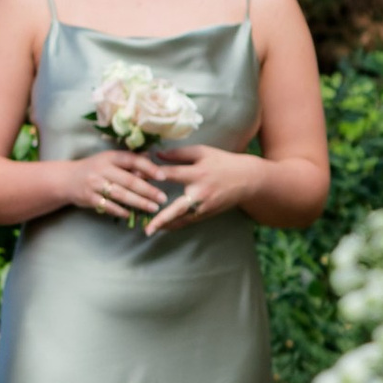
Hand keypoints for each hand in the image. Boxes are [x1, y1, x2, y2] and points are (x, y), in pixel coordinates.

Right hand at [56, 148, 170, 224]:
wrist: (67, 179)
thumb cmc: (94, 168)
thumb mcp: (109, 159)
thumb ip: (129, 160)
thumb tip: (150, 156)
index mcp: (110, 157)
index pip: (132, 160)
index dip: (148, 168)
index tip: (163, 176)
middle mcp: (102, 169)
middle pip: (129, 180)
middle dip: (148, 190)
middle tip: (163, 198)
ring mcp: (94, 184)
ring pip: (121, 195)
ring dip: (139, 202)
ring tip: (153, 208)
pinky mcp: (89, 198)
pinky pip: (108, 206)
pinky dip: (121, 211)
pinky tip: (132, 214)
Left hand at [135, 143, 254, 232]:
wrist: (247, 179)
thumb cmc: (222, 162)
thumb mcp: (202, 152)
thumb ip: (179, 154)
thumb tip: (157, 154)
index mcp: (197, 173)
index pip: (171, 174)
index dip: (152, 175)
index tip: (135, 176)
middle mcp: (200, 193)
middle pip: (177, 208)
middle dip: (161, 218)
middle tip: (146, 227)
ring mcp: (204, 206)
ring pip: (181, 219)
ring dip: (165, 225)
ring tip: (149, 230)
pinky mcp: (207, 214)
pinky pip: (188, 222)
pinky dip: (175, 225)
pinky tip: (163, 228)